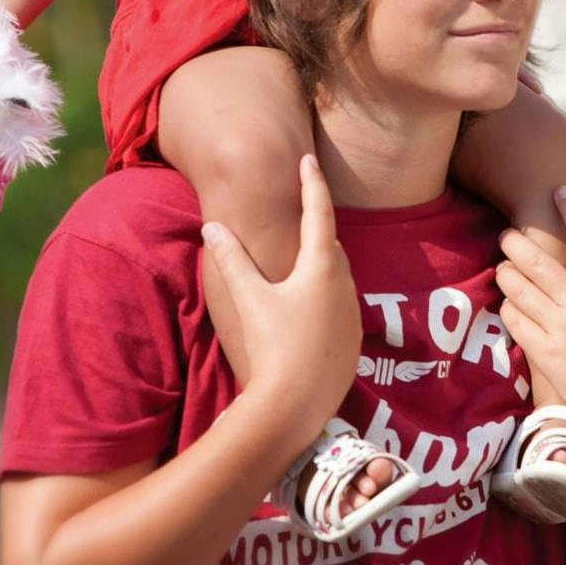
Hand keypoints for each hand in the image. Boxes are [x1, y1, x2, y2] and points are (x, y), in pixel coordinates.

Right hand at [201, 155, 360, 443]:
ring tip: (301, 258)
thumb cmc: (272, 347)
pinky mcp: (352, 341)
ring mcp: (352, 314)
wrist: (296, 405)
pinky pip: (340, 305)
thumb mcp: (249, 299)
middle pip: (331, 246)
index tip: (308, 159)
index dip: (312, 184)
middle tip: (306, 206)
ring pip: (338, 276)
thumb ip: (232, 261)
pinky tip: (307, 308)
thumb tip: (213, 226)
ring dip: (322, 264)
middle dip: (318, 226)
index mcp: (321, 267)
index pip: (319, 212)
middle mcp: (344, 285)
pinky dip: (325, 296)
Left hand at [497, 189, 565, 474]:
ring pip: (518, 286)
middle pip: (538, 259)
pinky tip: (511, 305)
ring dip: (507, 272)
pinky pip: (515, 320)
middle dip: (518, 241)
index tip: (558, 191)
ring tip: (505, 266)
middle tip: (510, 235)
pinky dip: (510, 307)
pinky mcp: (545, 354)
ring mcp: (560, 329)